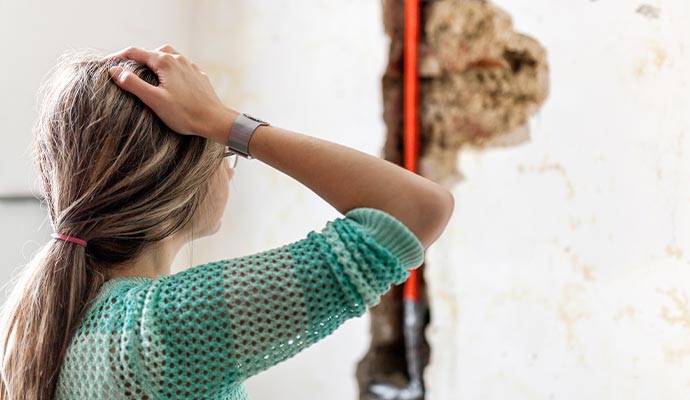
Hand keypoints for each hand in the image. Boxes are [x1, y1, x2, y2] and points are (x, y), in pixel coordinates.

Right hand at [103, 44, 235, 140]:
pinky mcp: (198, 76)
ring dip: (154, 62)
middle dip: (136, 58)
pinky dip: (168, 69)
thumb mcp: (154, 100)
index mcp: (165, 62)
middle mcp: (179, 59)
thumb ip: (133, 84)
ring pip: (168, 57)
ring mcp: (190, 67)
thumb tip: (115, 71)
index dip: (117, 57)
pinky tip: (167, 81)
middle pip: (152, 52)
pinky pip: (180, 67)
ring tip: (145, 73)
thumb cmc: (185, 114)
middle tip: (124, 69)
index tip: (105, 65)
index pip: (135, 52)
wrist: (215, 121)